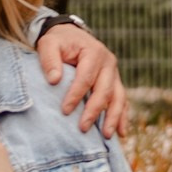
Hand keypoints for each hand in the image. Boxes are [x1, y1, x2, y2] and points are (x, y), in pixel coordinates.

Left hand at [38, 24, 126, 139]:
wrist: (71, 36)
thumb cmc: (59, 41)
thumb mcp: (49, 43)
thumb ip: (49, 59)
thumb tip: (54, 80)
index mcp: (94, 52)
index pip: (86, 77)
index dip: (76, 95)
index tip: (64, 111)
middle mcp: (109, 63)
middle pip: (105, 90)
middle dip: (94, 111)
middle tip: (83, 128)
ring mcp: (115, 74)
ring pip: (118, 98)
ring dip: (113, 118)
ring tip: (107, 136)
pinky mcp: (115, 83)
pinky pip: (122, 101)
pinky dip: (122, 117)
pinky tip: (121, 133)